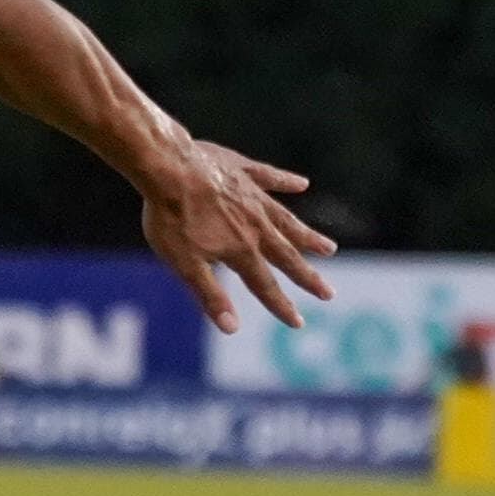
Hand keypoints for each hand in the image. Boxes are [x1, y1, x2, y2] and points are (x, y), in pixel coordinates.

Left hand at [137, 136, 335, 332]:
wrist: (165, 167)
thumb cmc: (170, 217)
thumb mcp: (184, 263)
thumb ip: (210, 295)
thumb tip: (232, 329)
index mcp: (240, 250)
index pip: (265, 286)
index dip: (281, 306)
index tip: (299, 323)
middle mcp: (255, 225)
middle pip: (287, 256)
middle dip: (307, 277)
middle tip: (328, 293)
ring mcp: (252, 196)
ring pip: (287, 220)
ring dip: (307, 236)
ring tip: (329, 247)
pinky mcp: (242, 171)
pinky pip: (270, 177)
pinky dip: (286, 181)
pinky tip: (302, 183)